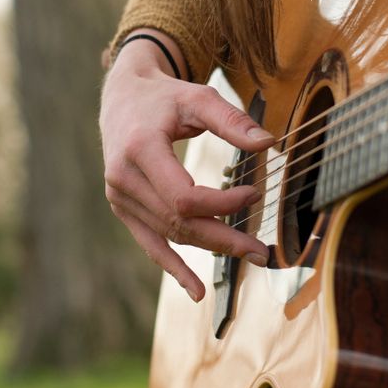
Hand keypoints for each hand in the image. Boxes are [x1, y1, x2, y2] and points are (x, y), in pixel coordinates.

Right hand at [100, 30, 273, 301]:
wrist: (122, 98)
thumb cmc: (164, 97)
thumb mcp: (198, 97)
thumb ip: (232, 121)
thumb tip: (268, 143)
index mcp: (139, 149)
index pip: (184, 196)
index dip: (221, 204)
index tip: (253, 194)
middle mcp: (123, 178)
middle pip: (179, 222)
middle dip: (223, 238)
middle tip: (262, 250)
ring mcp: (120, 197)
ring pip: (169, 235)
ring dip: (209, 249)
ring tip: (248, 256)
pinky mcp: (123, 208)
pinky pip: (150, 243)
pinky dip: (174, 267)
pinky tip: (196, 290)